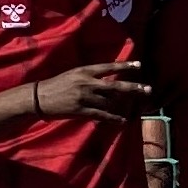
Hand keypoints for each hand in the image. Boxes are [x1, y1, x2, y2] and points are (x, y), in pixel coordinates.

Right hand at [35, 62, 154, 122]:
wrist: (38, 97)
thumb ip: (90, 77)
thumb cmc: (56, 85)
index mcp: (84, 71)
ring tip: (129, 107)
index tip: (140, 65)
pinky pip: (102, 115)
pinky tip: (122, 121)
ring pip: (109, 102)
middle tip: (149, 89)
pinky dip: (114, 119)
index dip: (125, 66)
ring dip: (118, 105)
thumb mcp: (73, 75)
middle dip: (133, 88)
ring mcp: (85, 97)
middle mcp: (87, 82)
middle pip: (115, 86)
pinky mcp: (81, 110)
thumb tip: (109, 84)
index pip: (109, 67)